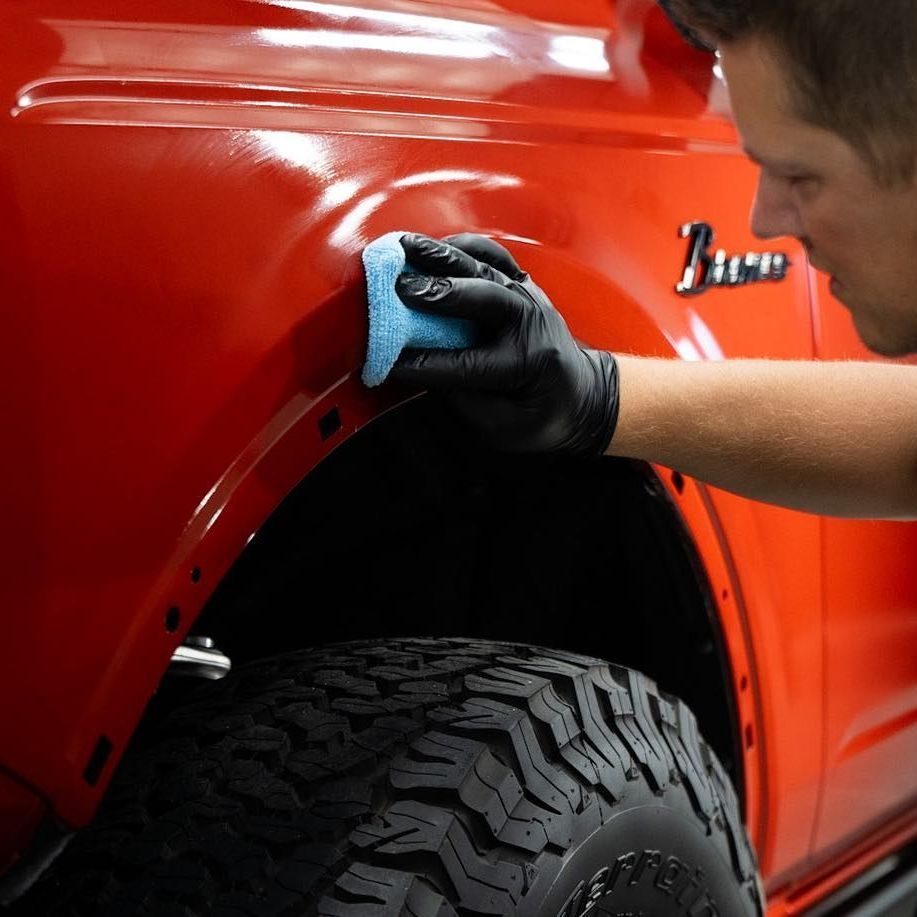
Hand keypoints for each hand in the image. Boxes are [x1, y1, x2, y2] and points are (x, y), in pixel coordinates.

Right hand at [391, 233, 619, 455]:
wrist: (583, 395)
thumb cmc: (541, 417)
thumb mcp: (503, 426)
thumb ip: (464, 399)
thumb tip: (421, 367)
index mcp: (528, 365)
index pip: (467, 365)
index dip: (425, 365)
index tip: (389, 364)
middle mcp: (532, 323)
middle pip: (485, 298)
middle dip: (439, 292)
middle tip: (399, 288)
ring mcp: (530, 297)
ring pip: (486, 268)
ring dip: (441, 256)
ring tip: (404, 247)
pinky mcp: (524, 284)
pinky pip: (494, 255)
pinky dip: (463, 247)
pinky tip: (432, 246)